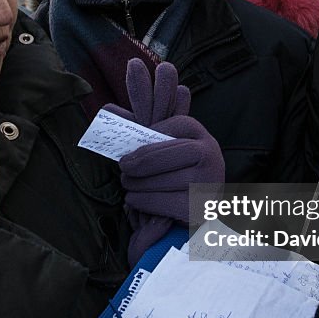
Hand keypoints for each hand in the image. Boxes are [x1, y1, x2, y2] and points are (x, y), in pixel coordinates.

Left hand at [102, 59, 224, 263]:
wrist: (201, 204)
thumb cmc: (178, 170)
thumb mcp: (168, 145)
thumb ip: (142, 128)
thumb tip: (108, 110)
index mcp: (201, 135)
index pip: (167, 128)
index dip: (142, 141)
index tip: (127, 153)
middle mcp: (210, 156)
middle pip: (159, 157)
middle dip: (135, 165)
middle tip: (123, 169)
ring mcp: (207, 182)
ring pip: (157, 181)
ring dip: (135, 185)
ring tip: (128, 185)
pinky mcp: (198, 207)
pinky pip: (160, 202)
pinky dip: (141, 201)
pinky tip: (134, 199)